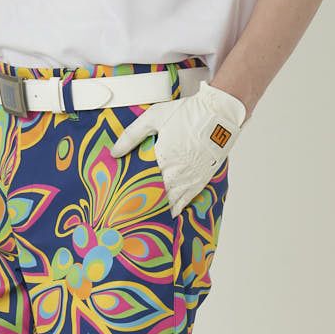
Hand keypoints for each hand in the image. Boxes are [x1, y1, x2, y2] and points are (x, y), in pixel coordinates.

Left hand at [111, 82, 246, 215]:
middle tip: (130, 217)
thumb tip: (114, 152)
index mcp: (163, 159)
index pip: (143, 184)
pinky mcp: (201, 180)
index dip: (132, 196)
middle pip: (156, 197)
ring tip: (147, 219)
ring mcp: (190, 179)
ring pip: (172, 202)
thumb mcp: (154, 117)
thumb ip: (132, 135)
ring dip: (160, 210)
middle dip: (144, 207)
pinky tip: (169, 213)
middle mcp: (177, 173)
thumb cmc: (188, 114)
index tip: (121, 204)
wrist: (220, 114)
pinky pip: (187, 200)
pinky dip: (176, 208)